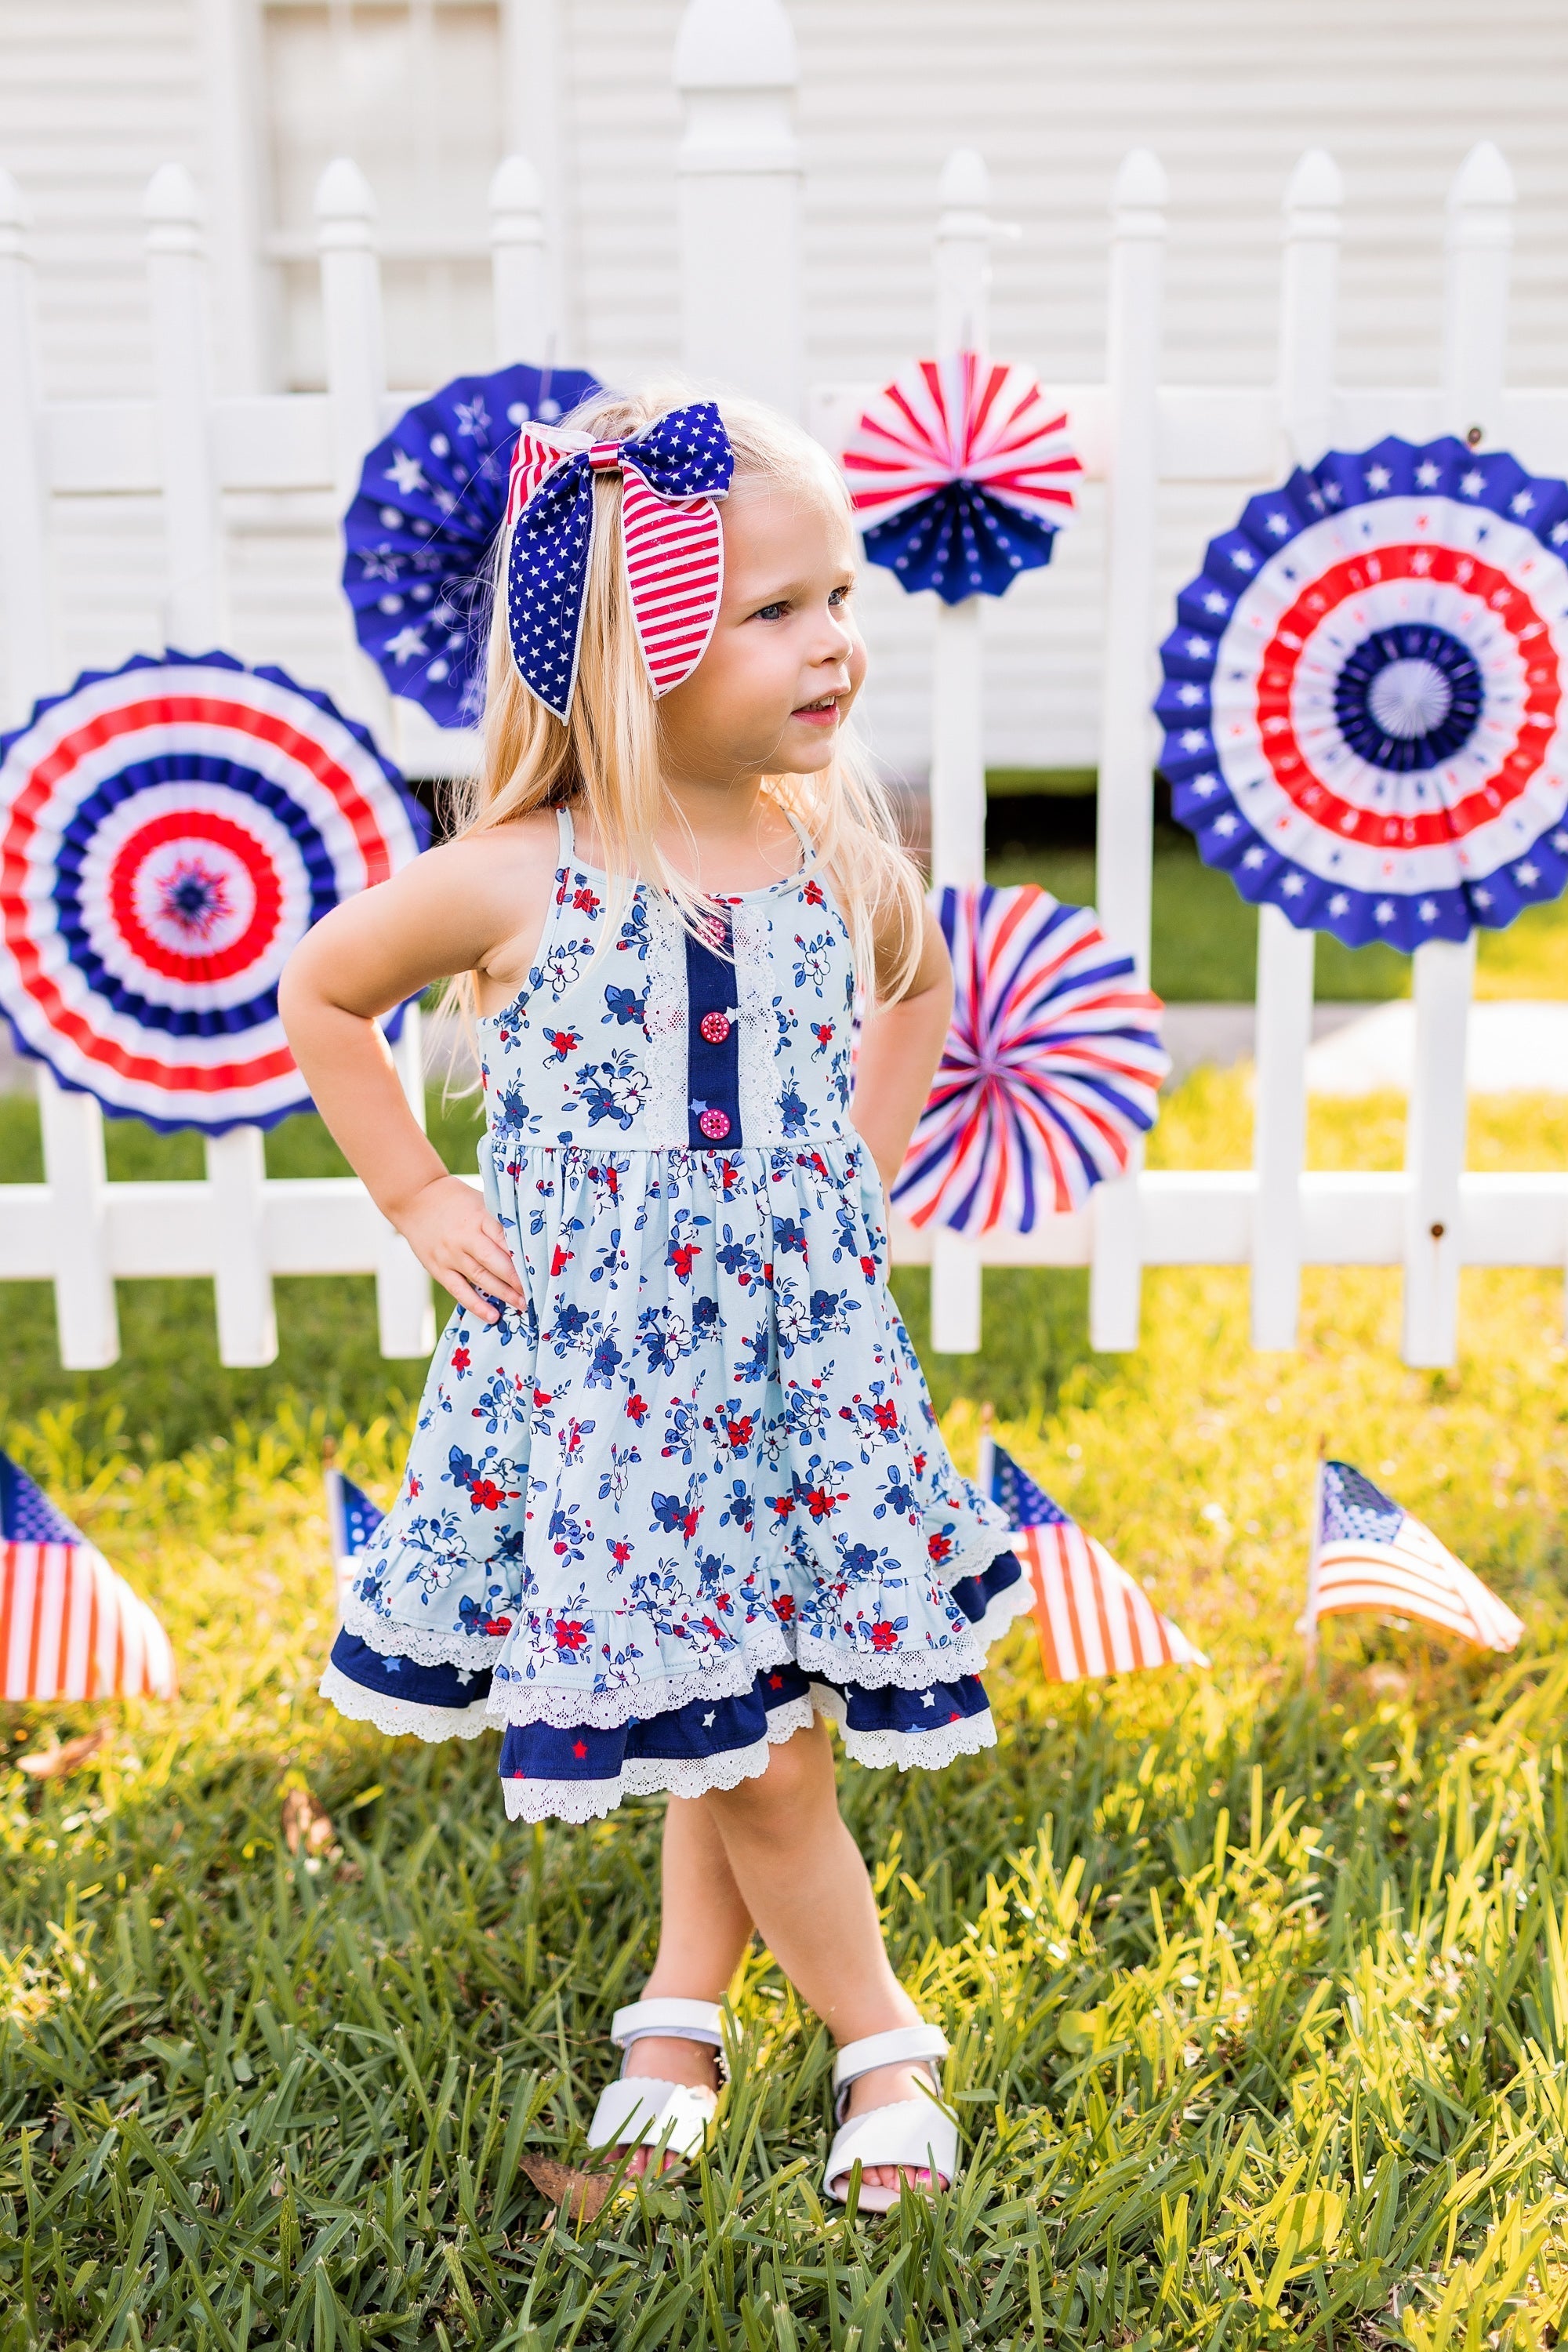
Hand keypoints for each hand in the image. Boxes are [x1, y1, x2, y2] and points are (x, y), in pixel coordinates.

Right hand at [392, 1175, 525, 1324]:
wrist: (415, 1198)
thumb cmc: (456, 1200)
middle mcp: (465, 1237)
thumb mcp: (481, 1201)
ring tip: (523, 1305)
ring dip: (503, 1293)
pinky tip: (492, 1316)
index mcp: (479, 1217)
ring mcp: (451, 1254)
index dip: (522, 1256)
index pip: (505, 1238)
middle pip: (495, 1261)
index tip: (540, 1269)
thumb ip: (501, 1219)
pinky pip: (459, 1289)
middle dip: (517, 1279)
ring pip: (480, 1277)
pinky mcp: (438, 1268)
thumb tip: (531, 1238)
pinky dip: (476, 1305)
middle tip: (536, 1293)